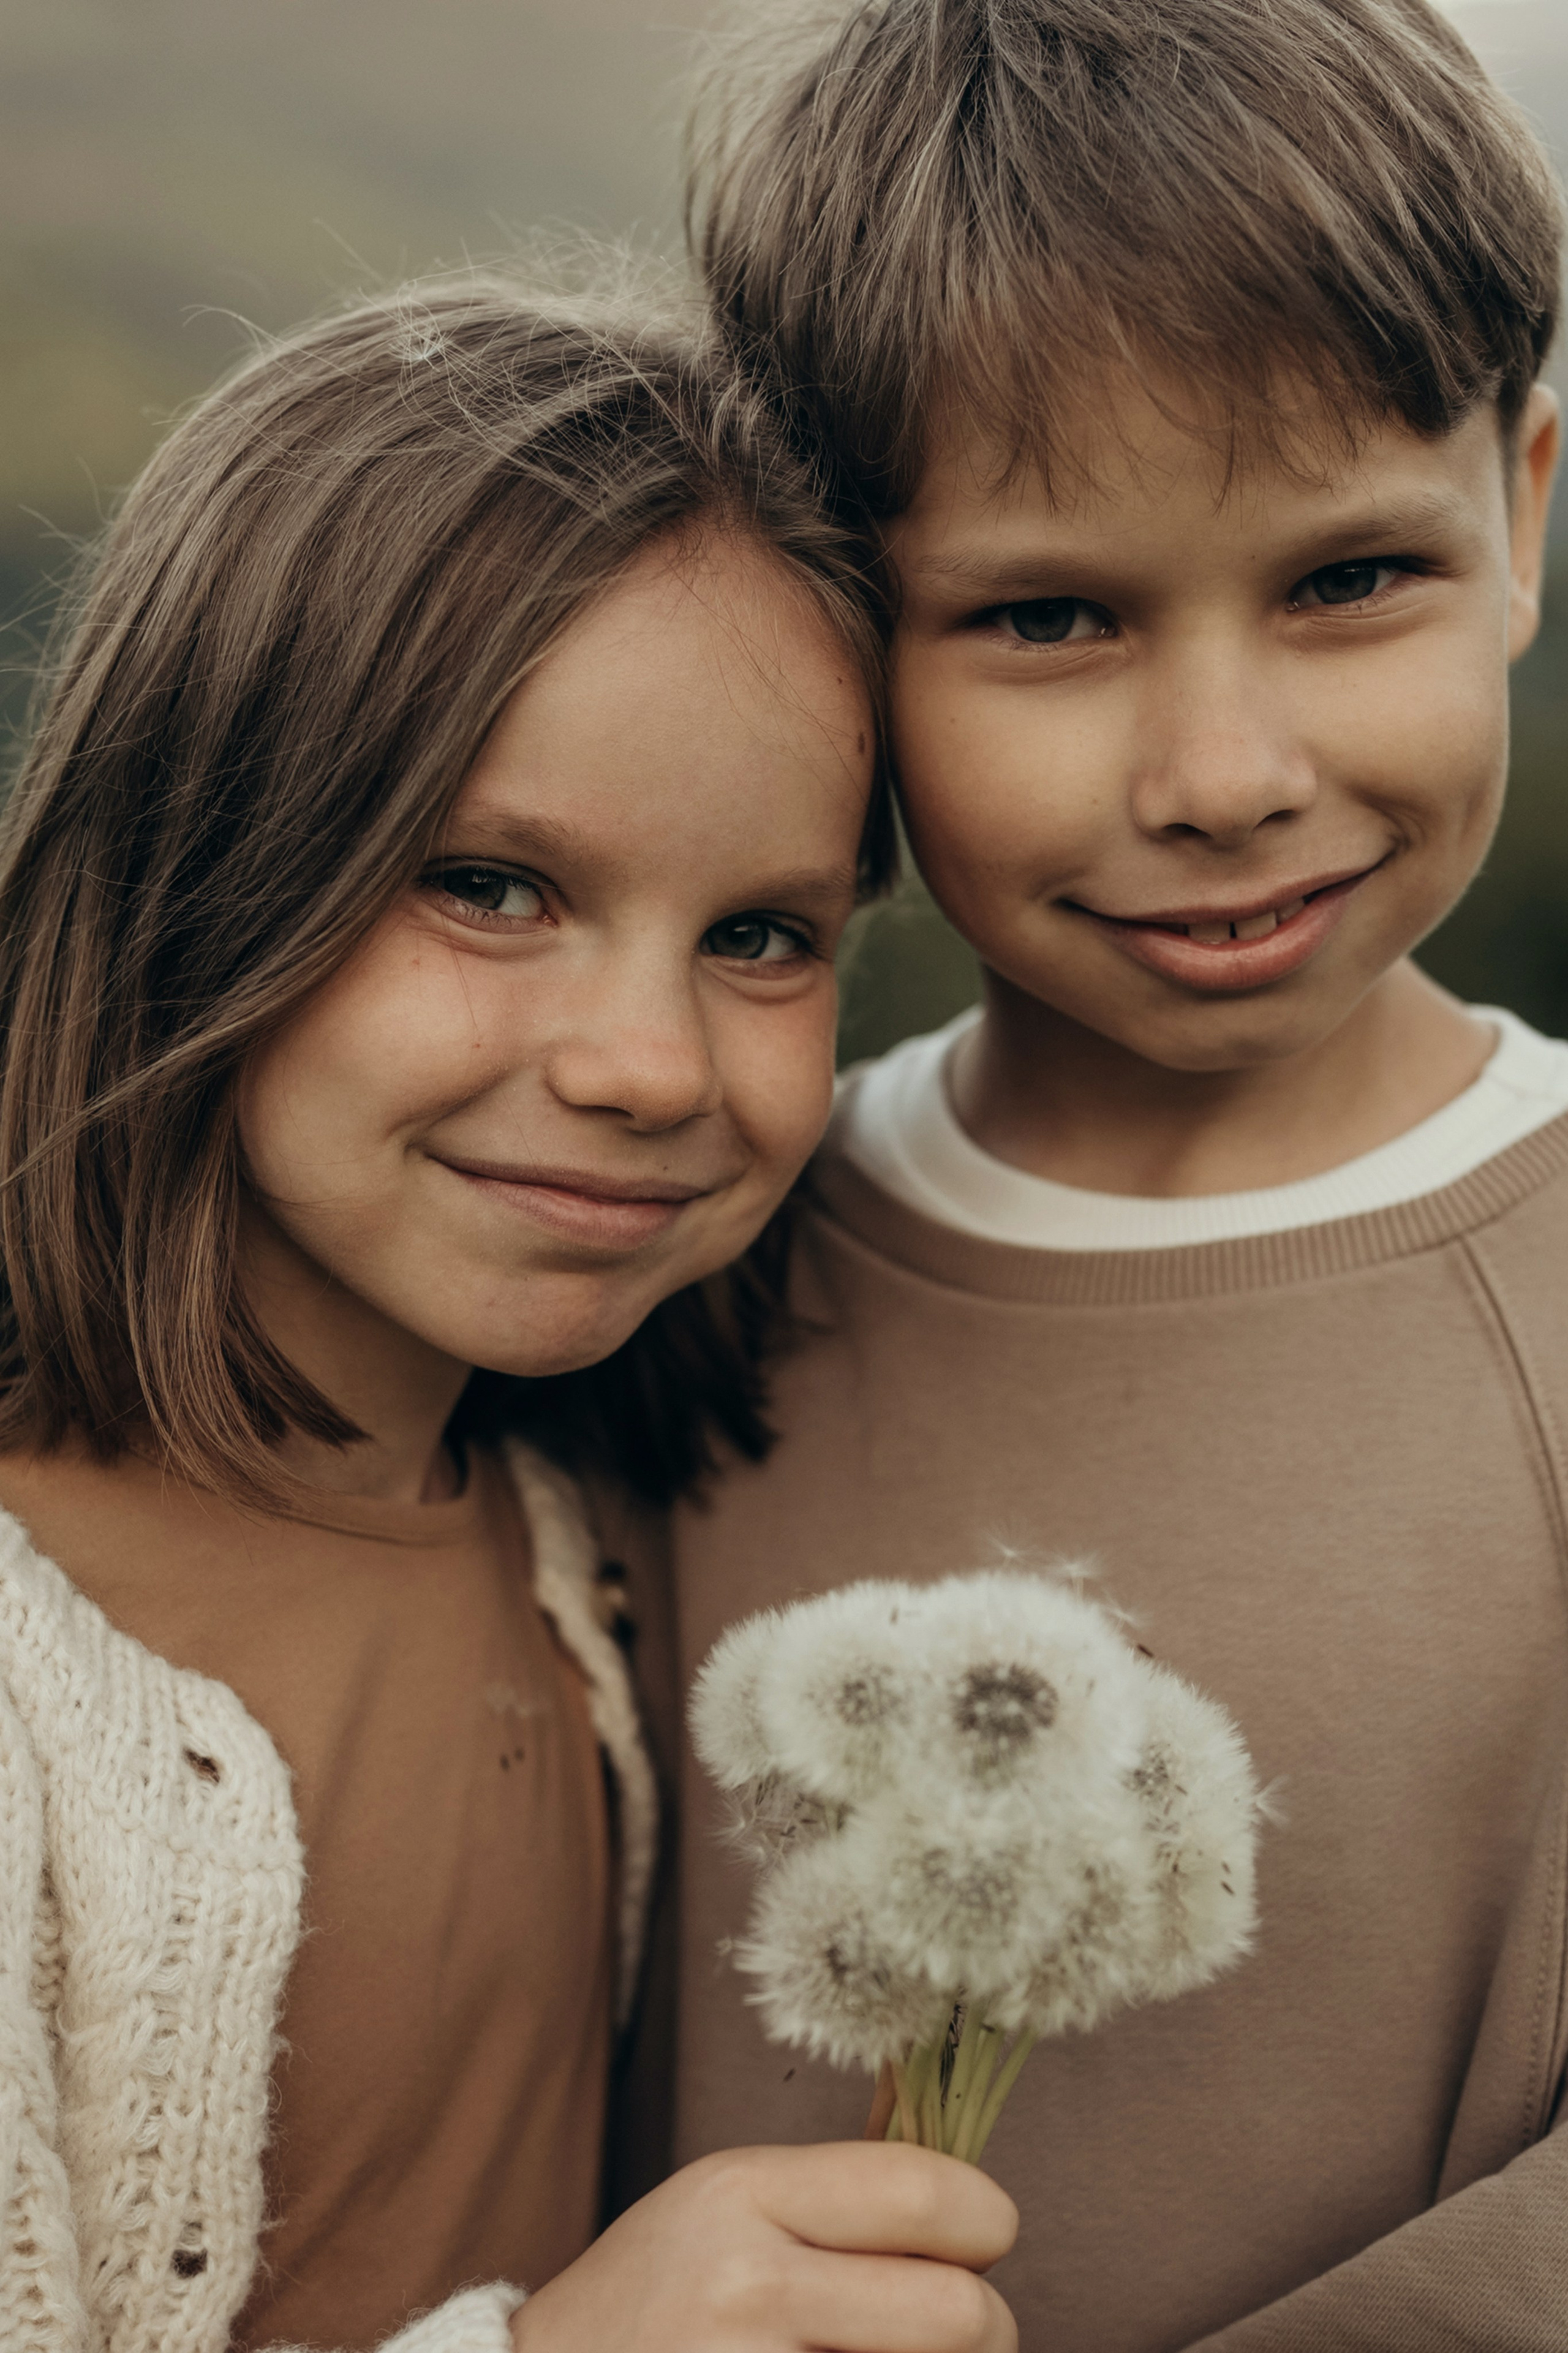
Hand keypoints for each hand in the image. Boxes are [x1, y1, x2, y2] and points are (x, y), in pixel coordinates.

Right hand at [511, 2140, 1017, 2351]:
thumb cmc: (659, 2305)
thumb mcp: (728, 2212)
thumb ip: (840, 2203)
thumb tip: (983, 2210)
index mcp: (743, 2192)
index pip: (926, 2190)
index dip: (985, 2220)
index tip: (981, 2241)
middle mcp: (747, 2285)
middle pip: (962, 2313)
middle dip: (983, 2328)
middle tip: (951, 2331)